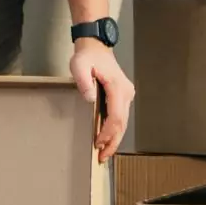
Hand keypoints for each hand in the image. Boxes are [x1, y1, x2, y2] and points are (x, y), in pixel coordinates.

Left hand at [71, 35, 131, 161]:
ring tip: (105, 152)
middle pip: (122, 123)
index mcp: (117, 87)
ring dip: (115, 138)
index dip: (108, 132)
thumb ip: (83, 81)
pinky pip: (121, 116)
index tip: (98, 143)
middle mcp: (126, 93)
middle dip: (113, 142)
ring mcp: (126, 95)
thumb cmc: (87, 56)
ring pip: (123, 122)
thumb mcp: (79, 65)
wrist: (96, 46)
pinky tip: (108, 138)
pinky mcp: (123, 96)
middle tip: (103, 157)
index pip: (116, 116)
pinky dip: (115, 129)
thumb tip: (90, 99)